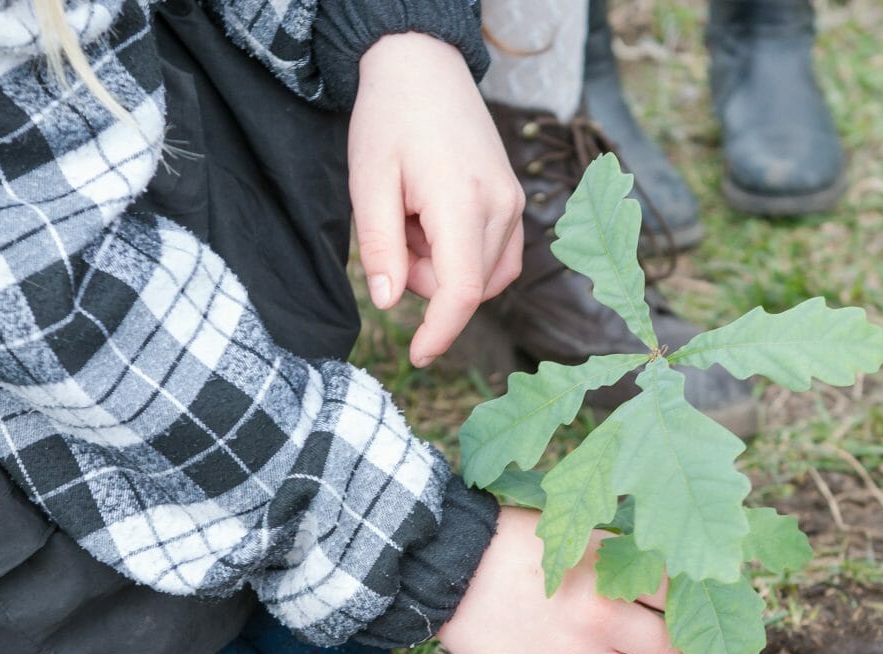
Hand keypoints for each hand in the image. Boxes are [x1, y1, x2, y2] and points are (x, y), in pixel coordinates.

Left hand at [349, 33, 523, 367]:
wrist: (423, 68)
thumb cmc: (389, 119)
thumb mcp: (368, 182)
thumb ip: (380, 247)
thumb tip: (390, 303)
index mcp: (463, 201)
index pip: (461, 291)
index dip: (440, 332)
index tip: (417, 356)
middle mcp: (501, 207)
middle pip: (469, 287)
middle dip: (426, 281)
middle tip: (395, 228)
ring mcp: (514, 204)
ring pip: (483, 276)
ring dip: (444, 268)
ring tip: (414, 219)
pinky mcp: (514, 202)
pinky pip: (494, 257)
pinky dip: (462, 256)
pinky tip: (435, 222)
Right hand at [437, 508, 681, 653]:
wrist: (448, 565)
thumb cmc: (516, 544)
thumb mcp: (578, 537)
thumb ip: (623, 561)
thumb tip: (671, 585)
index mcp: (611, 575)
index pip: (679, 599)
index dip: (676, 600)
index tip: (663, 601)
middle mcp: (599, 620)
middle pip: (672, 649)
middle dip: (663, 641)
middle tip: (643, 632)